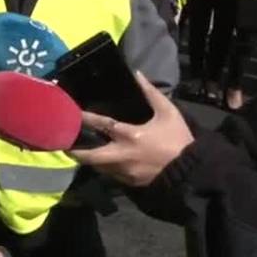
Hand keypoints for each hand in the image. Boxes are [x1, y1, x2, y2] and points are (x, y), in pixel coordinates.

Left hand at [68, 72, 194, 186]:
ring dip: (88, 160)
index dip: (85, 119)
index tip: (72, 114)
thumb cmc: (178, 139)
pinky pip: (110, 175)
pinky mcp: (129, 182)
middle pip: (91, 156)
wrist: (191, 170)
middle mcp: (123, 155)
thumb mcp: (168, 112)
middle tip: (65, 145)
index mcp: (131, 135)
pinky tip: (99, 162)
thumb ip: (151, 92)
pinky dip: (103, 168)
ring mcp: (125, 171)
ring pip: (98, 167)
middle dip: (76, 152)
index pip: (102, 125)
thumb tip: (138, 74)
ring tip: (78, 152)